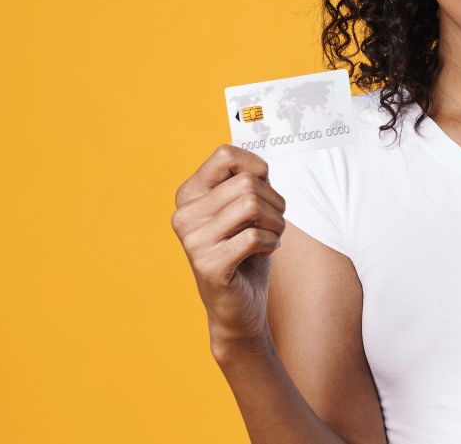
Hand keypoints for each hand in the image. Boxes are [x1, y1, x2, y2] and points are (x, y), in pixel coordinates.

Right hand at [171, 144, 286, 350]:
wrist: (239, 306)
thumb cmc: (246, 252)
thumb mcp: (248, 209)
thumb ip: (250, 181)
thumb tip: (260, 165)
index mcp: (189, 194)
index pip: (225, 154)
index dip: (257, 167)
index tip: (264, 188)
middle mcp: (184, 214)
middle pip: (247, 182)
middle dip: (275, 202)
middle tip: (273, 223)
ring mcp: (192, 240)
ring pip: (252, 205)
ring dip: (276, 223)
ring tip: (270, 237)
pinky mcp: (208, 264)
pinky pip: (254, 237)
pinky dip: (271, 243)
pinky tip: (262, 253)